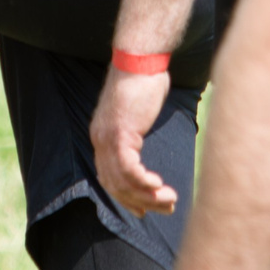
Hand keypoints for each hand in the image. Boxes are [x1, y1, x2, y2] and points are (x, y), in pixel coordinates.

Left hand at [92, 62, 179, 216]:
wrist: (140, 60)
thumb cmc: (142, 82)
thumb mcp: (135, 114)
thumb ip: (134, 134)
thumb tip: (143, 150)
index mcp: (101, 137)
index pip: (108, 178)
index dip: (126, 198)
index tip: (144, 210)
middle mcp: (99, 140)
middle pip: (114, 185)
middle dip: (140, 203)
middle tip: (165, 208)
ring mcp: (107, 137)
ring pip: (122, 182)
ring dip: (147, 197)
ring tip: (169, 200)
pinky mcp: (120, 133)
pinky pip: (129, 170)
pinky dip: (143, 183)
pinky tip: (159, 186)